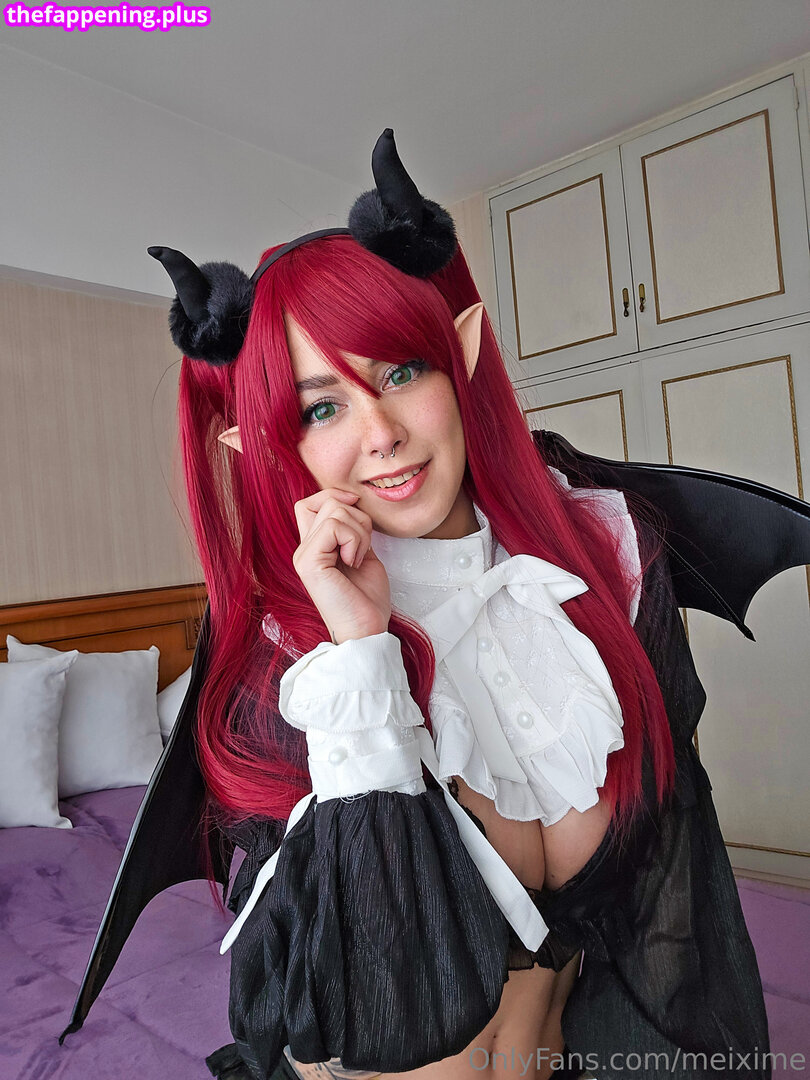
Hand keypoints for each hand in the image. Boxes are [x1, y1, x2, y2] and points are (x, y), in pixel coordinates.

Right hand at [292, 489, 391, 644]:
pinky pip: (333, 526)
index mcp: (314, 548)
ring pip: (334, 511)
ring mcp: (303, 556)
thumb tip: (352, 502)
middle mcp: (303, 550)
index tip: (356, 507)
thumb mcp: (362, 553)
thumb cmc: (367, 599)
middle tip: (362, 548)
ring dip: (358, 532)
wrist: (366, 630)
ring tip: (357, 559)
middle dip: (357, 517)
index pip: (310, 503)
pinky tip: (353, 562)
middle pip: (325, 501)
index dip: (333, 496)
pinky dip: (353, 540)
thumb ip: (352, 530)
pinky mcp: (309, 562)